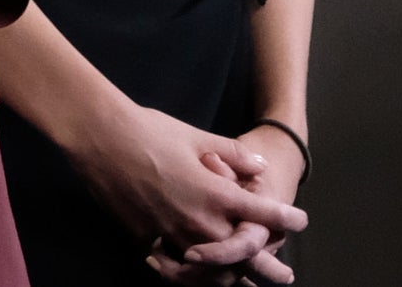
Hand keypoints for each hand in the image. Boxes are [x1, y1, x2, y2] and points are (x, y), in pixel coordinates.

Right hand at [59, 97, 303, 284]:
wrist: (100, 138)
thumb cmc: (149, 130)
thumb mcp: (196, 136)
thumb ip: (232, 155)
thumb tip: (258, 166)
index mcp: (216, 193)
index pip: (263, 213)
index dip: (287, 218)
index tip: (301, 221)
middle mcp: (199, 221)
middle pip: (244, 255)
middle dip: (268, 266)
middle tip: (285, 275)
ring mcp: (172, 235)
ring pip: (212, 270)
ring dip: (233, 277)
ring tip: (246, 283)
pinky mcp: (148, 239)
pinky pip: (177, 268)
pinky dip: (192, 274)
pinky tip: (197, 272)